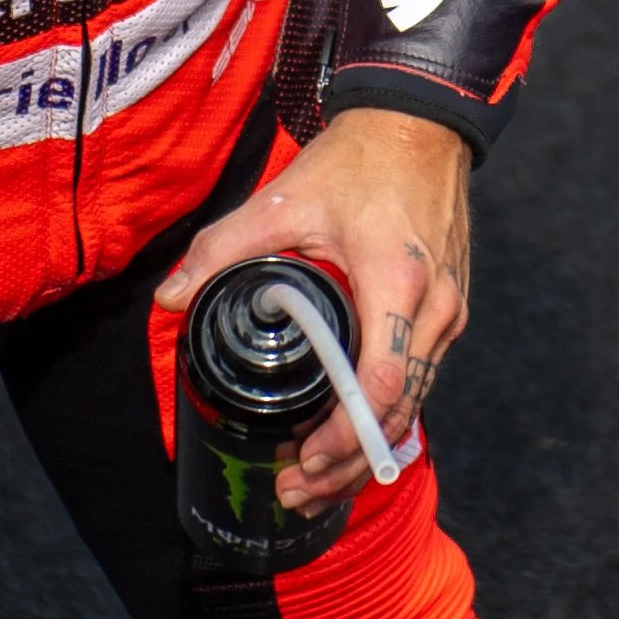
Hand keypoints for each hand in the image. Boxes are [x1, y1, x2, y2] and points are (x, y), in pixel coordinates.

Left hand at [156, 109, 472, 510]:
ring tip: (317, 482)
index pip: (380, 382)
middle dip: (348, 462)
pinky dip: (386, 418)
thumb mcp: (281, 199)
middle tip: (297, 491)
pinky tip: (350, 439)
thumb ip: (221, 249)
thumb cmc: (357, 163)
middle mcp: (433, 309)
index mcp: (396, 282)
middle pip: (399, 411)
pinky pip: (420, 381)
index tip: (303, 459)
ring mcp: (448, 314)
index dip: (342, 432)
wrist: (419, 127)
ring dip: (368, 449)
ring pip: (415, 405)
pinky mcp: (448, 314)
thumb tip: (170, 298)